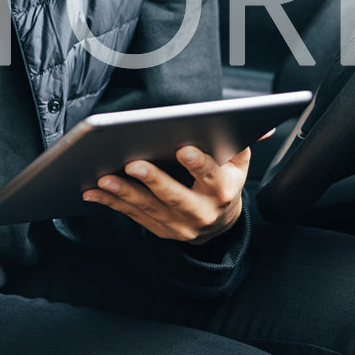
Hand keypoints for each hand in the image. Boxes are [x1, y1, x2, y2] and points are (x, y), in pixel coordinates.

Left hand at [81, 146, 248, 244]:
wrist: (219, 225)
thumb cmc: (224, 184)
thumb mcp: (238, 165)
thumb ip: (241, 143)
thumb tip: (261, 124)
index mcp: (223, 192)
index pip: (212, 176)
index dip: (198, 164)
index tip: (183, 149)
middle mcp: (202, 212)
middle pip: (175, 196)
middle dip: (153, 180)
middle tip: (132, 163)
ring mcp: (180, 225)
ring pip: (149, 208)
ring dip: (124, 192)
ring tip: (104, 177)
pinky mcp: (160, 230)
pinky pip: (132, 216)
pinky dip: (111, 203)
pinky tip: (94, 191)